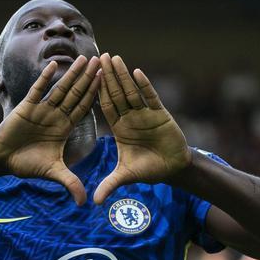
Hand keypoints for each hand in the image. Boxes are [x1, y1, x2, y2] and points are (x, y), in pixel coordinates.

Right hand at [0, 55, 100, 204]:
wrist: (3, 159)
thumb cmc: (27, 163)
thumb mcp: (52, 172)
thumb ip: (70, 182)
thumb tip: (84, 202)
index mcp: (64, 127)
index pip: (84, 108)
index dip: (96, 95)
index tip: (108, 83)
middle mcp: (56, 115)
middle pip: (76, 94)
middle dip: (89, 79)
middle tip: (102, 62)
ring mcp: (42, 109)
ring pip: (60, 88)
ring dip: (72, 74)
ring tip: (84, 59)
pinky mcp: (26, 107)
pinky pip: (38, 90)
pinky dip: (45, 79)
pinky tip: (55, 66)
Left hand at [93, 53, 190, 204]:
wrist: (174, 169)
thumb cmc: (149, 170)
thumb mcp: (126, 177)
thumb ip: (110, 184)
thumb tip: (94, 202)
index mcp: (119, 128)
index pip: (105, 107)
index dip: (96, 92)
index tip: (86, 78)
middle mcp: (130, 118)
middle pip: (116, 93)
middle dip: (107, 77)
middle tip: (97, 58)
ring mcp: (145, 114)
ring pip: (131, 91)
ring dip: (122, 75)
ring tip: (114, 58)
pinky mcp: (160, 114)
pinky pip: (150, 97)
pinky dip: (144, 85)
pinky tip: (137, 72)